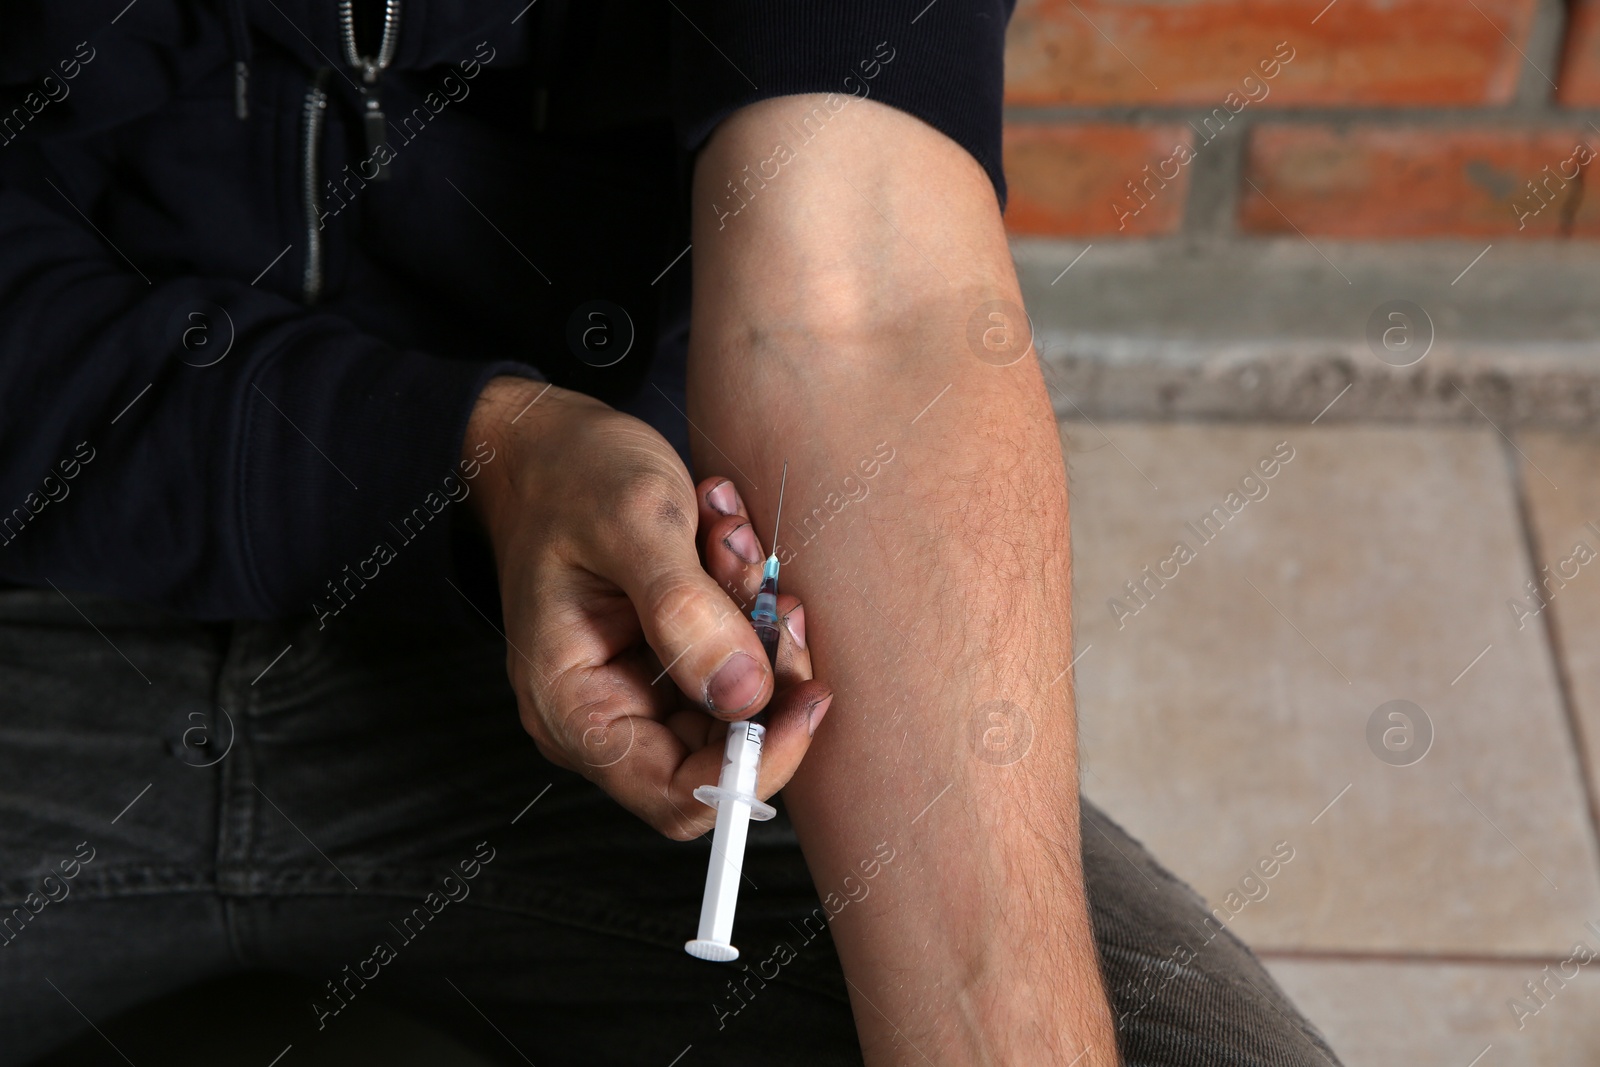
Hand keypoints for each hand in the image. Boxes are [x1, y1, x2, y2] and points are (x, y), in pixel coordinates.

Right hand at [463, 376, 830, 838]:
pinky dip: (749, 604)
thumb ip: (685, 612)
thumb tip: (744, 696)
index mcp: (574, 706)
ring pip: (741, 700)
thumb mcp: (634, 523)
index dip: (757, 762)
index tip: (809, 696)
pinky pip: (737, 658)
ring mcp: (640, 686)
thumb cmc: (571, 476)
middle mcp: (606, 713)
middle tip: (762, 580)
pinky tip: (725, 543)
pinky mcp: (670, 656)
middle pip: (724, 750)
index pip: (680, 796)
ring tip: (728, 539)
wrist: (547, 442)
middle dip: (766, 671)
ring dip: (757, 622)